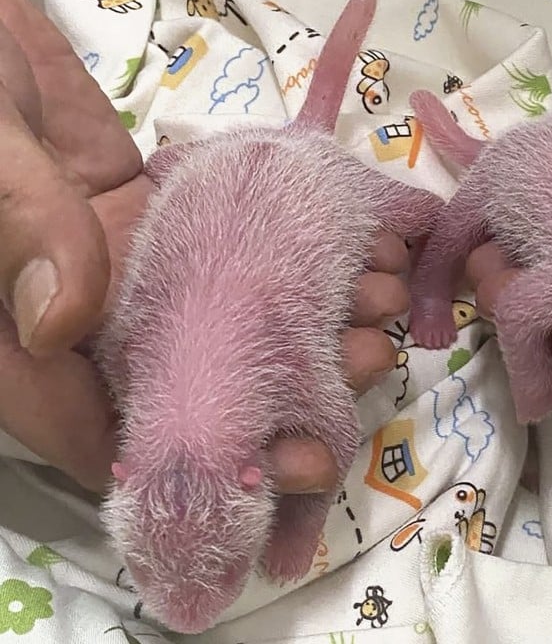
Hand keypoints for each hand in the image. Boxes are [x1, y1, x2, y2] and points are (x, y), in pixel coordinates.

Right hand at [0, 0, 406, 492]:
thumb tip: (63, 321)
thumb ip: (20, 230)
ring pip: (229, 319)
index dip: (189, 462)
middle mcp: (81, 317)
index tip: (281, 464)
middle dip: (287, 389)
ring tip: (382, 296)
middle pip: (189, 384)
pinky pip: (240, 253)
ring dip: (314, 318)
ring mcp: (129, 267)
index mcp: (17, 334)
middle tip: (366, 359)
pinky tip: (361, 248)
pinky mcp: (163, 221)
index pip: (95, 430)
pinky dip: (302, 255)